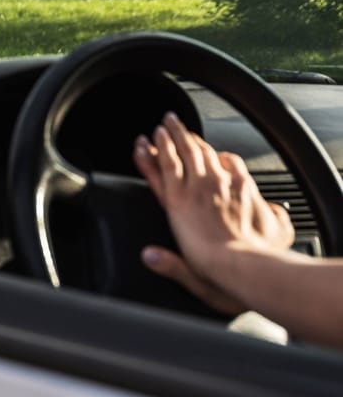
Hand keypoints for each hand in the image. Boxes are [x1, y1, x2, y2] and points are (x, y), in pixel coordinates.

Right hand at [132, 112, 294, 313]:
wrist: (252, 269)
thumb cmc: (222, 274)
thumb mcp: (188, 274)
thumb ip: (168, 264)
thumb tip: (148, 255)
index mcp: (178, 207)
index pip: (162, 169)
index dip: (152, 152)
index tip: (145, 141)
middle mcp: (198, 191)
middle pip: (183, 152)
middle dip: (173, 134)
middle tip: (166, 122)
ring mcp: (222, 187)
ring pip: (204, 152)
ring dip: (193, 137)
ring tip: (184, 128)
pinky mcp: (244, 189)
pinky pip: (231, 163)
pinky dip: (222, 155)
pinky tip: (221, 154)